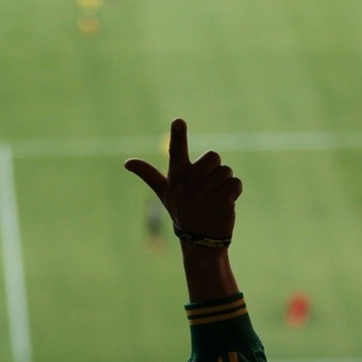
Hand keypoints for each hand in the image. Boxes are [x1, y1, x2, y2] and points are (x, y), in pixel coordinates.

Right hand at [124, 118, 242, 238]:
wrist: (200, 241)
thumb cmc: (182, 211)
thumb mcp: (164, 193)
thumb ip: (148, 174)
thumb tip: (127, 162)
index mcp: (176, 179)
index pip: (176, 152)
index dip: (177, 135)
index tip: (178, 120)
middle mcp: (189, 186)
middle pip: (213, 156)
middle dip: (215, 168)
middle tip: (208, 185)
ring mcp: (205, 195)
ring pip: (226, 170)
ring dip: (225, 182)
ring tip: (215, 196)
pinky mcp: (222, 203)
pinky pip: (235, 183)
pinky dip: (235, 191)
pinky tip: (225, 202)